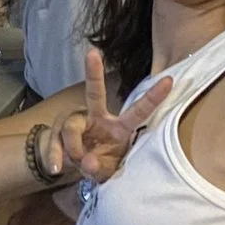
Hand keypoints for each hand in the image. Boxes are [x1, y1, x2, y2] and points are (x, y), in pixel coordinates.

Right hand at [55, 50, 171, 186]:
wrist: (72, 167)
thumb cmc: (98, 163)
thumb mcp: (105, 170)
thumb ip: (100, 168)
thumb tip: (87, 162)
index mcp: (119, 127)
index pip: (138, 111)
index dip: (153, 97)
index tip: (170, 80)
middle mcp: (97, 118)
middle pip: (94, 93)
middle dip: (93, 73)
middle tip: (91, 53)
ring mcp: (75, 122)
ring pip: (71, 128)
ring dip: (73, 149)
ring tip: (76, 164)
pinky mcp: (56, 131)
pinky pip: (55, 142)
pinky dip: (55, 156)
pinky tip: (56, 167)